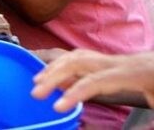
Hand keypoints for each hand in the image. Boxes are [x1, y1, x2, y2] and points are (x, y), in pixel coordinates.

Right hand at [32, 49, 153, 111]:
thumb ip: (148, 122)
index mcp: (132, 75)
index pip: (95, 81)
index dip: (74, 93)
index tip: (57, 107)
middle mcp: (118, 63)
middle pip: (78, 62)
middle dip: (53, 75)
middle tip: (35, 93)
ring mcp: (113, 59)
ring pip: (76, 56)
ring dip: (53, 68)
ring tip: (36, 83)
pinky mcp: (111, 61)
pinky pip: (81, 57)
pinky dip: (62, 64)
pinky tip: (52, 75)